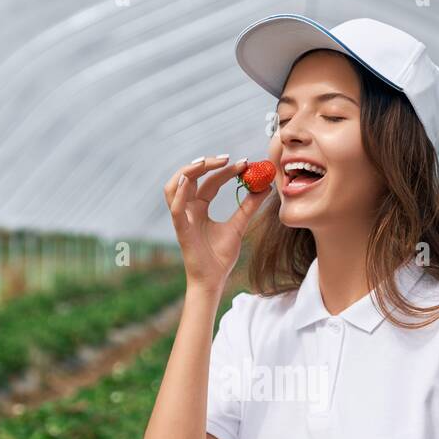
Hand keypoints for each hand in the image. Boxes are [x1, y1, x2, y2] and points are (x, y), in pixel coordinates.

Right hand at [163, 154, 272, 292]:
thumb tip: (265, 187)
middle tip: (227, 158)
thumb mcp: (238, 226)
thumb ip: (249, 207)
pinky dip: (180, 193)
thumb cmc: (220, 257)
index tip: (245, 163)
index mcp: (199, 208)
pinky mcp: (180, 230)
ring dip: (187, 172)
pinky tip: (189, 181)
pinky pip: (176, 208)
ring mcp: (182, 219)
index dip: (225, 171)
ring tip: (205, 162)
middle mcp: (188, 210)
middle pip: (190, 178)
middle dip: (206, 164)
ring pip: (174, 187)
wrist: (214, 280)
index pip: (210, 182)